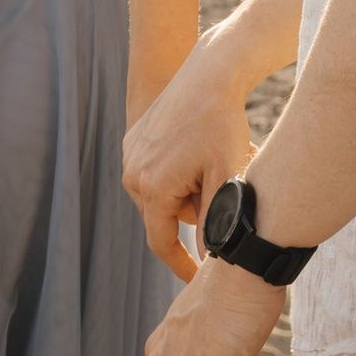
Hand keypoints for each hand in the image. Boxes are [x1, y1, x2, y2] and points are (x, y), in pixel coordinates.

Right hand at [123, 38, 254, 281]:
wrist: (207, 76)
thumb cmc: (221, 126)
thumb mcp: (226, 178)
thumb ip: (218, 223)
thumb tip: (215, 261)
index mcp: (153, 188)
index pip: (163, 242)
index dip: (182, 265)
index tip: (198, 279)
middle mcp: (133, 176)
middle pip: (166, 216)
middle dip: (195, 211)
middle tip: (223, 183)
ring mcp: (129, 158)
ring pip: (163, 195)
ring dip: (188, 190)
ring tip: (212, 161)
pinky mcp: (132, 143)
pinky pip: (156, 173)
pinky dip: (178, 172)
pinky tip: (196, 148)